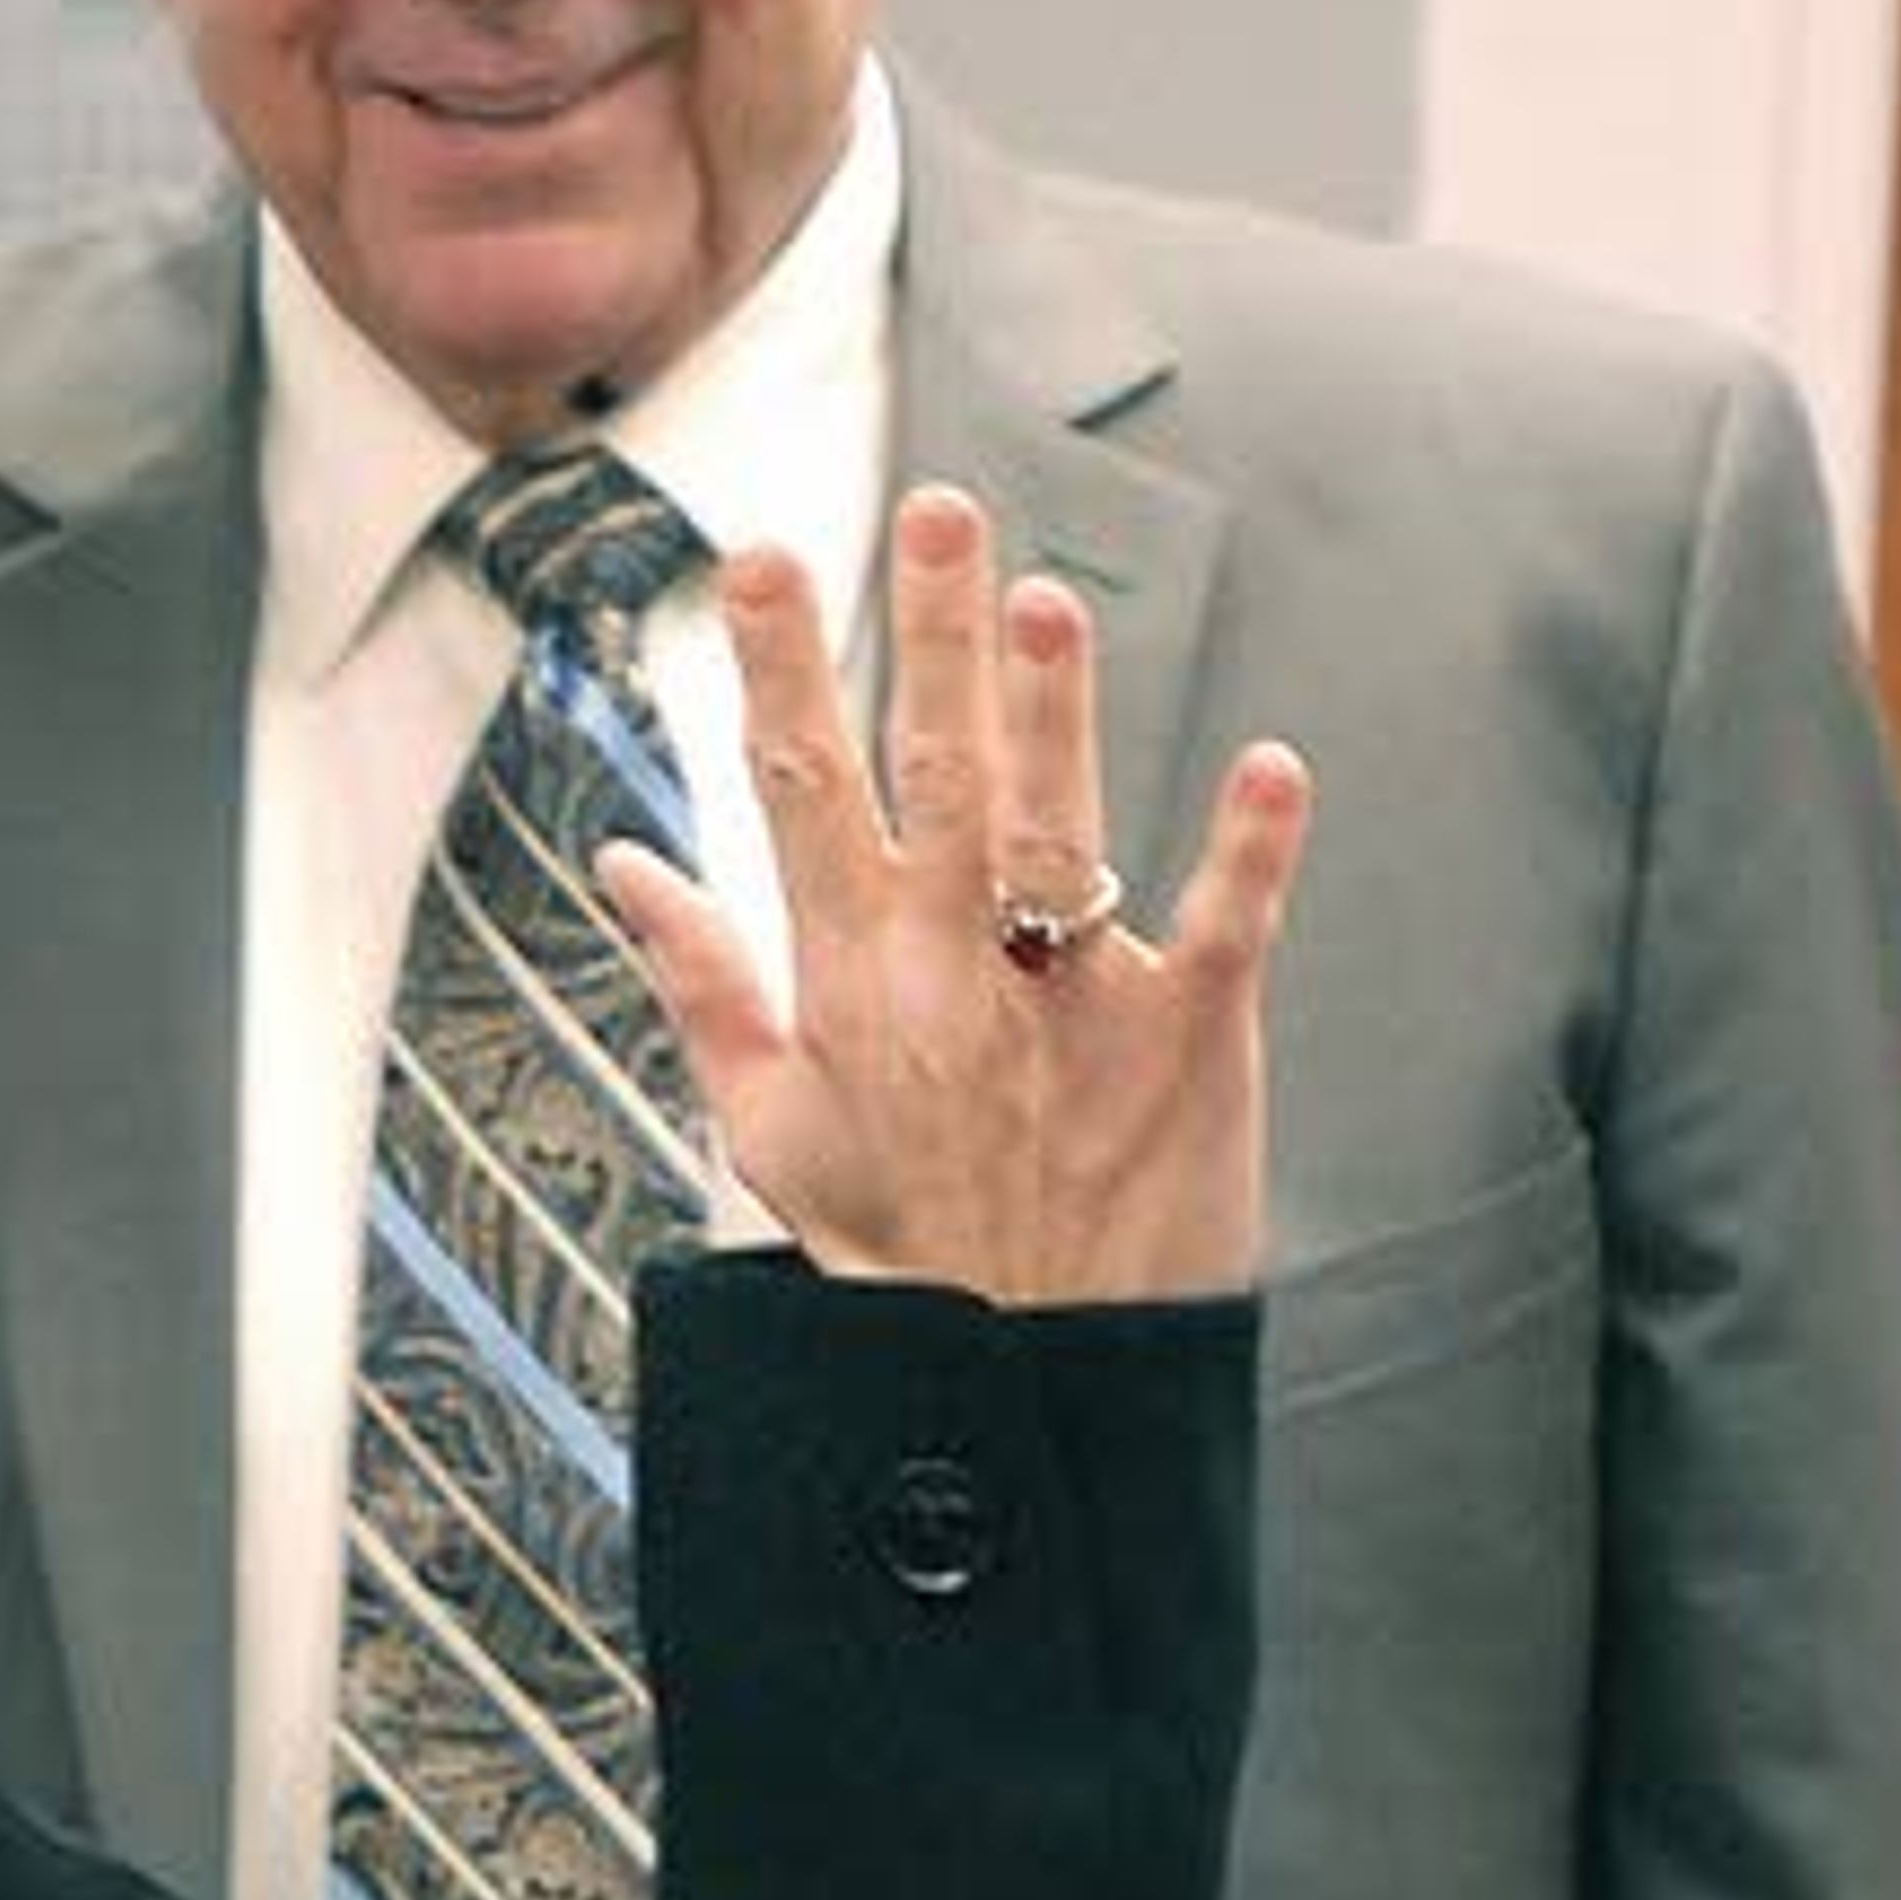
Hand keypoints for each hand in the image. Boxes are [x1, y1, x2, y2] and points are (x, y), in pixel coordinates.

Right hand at [600, 486, 1308, 1302]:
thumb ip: (702, 980)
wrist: (1026, 1391)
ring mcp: (1073, 1009)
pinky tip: (1276, 767)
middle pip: (936, 779)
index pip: (801, 791)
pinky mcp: (1189, 1050)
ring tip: (1048, 599)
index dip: (779, 667)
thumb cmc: (894, 1246)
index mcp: (849, 980)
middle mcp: (954, 977)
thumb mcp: (766, 1123)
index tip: (759, 554)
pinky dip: (1250, 856)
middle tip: (938, 508)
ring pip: (1060, 836)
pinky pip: (1226, 938)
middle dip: (931, 640)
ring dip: (1057, 717)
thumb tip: (625, 863)